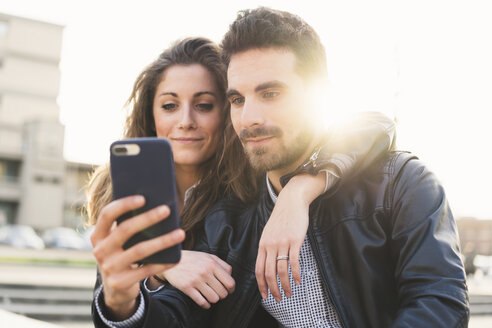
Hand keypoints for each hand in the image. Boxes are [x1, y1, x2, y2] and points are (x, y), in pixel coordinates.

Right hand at [91, 195, 184, 319]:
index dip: (124, 204)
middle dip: (147, 218)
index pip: (107, 214)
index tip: (143, 198)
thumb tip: (158, 206)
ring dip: (162, 241)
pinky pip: (146, 270)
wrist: (116, 289)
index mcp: (98, 235)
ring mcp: (109, 267)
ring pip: (139, 250)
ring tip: (181, 233)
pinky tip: (177, 257)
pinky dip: (163, 263)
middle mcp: (100, 250)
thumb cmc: (123, 254)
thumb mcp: (119, 242)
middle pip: (125, 230)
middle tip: (167, 210)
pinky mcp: (120, 282)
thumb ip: (128, 226)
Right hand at [151, 250, 234, 308]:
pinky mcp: (187, 288)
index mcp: (212, 264)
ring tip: (211, 296)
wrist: (172, 260)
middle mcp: (205, 272)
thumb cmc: (193, 258)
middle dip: (223, 294)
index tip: (229, 290)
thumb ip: (222, 264)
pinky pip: (201, 302)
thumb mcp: (209, 256)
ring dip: (214, 299)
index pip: (230, 282)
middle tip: (218, 292)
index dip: (231, 289)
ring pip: (214, 298)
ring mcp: (196, 280)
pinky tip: (205, 302)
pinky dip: (206, 305)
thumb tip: (231, 276)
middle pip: (223, 292)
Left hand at [255, 173, 326, 301]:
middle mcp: (270, 245)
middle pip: (269, 273)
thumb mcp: (268, 232)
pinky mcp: (294, 240)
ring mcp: (282, 243)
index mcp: (262, 245)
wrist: (291, 202)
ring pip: (281, 270)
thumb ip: (267, 247)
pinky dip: (296, 274)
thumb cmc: (281, 218)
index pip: (258, 269)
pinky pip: (294, 261)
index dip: (261, 285)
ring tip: (290, 293)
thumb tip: (266, 264)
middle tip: (279, 299)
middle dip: (273, 289)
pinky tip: (298, 281)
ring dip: (285, 285)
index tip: (265, 296)